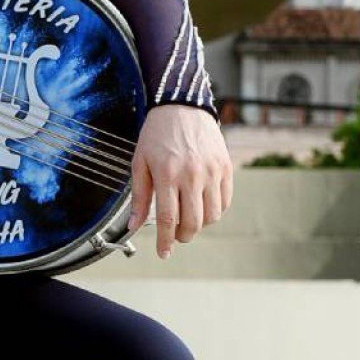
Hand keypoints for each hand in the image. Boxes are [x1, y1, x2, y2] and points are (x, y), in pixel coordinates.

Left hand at [126, 104, 233, 258]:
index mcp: (167, 174)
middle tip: (175, 235)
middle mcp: (192, 174)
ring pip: (212, 215)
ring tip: (188, 219)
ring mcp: (212, 171)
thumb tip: (134, 226)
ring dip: (200, 225)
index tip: (163, 253)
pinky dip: (214, 211)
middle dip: (182, 236)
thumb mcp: (140, 163)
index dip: (165, 241)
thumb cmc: (156, 135)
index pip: (168, 219)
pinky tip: (202, 206)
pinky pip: (224, 201)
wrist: (182, 106)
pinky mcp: (225, 167)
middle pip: (193, 222)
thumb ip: (140, 197)